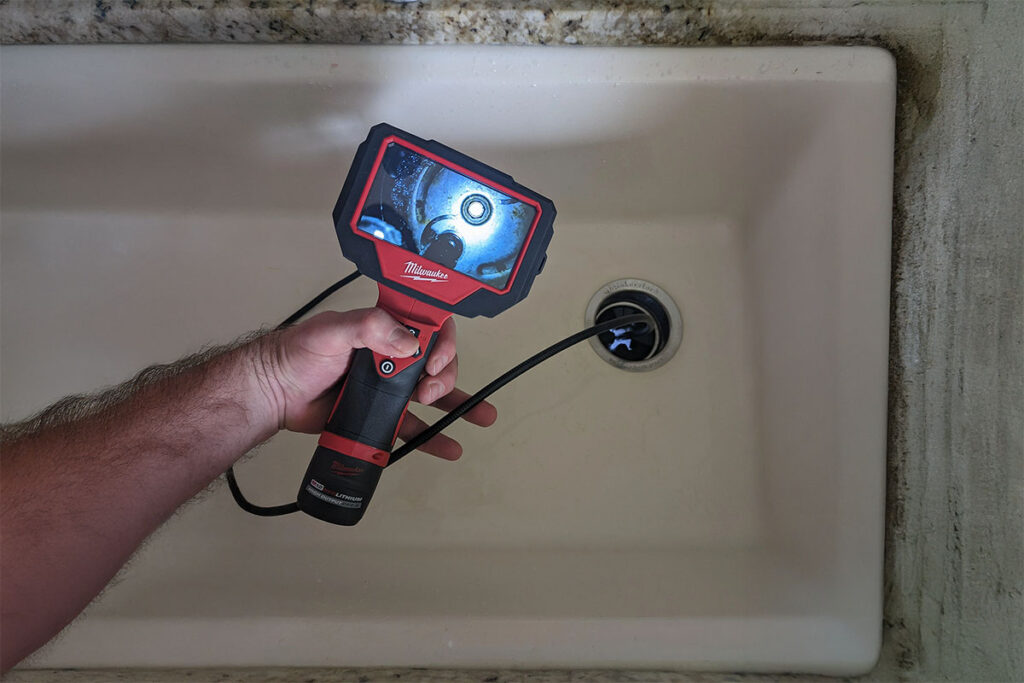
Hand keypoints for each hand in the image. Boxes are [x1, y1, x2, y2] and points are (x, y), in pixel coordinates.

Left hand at [256, 308, 495, 459]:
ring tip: (478, 416)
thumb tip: (410, 341)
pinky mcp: (379, 415)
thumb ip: (370, 327)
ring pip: (432, 395)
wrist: (271, 394)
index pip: (429, 326)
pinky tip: (450, 446)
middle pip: (436, 363)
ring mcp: (387, 387)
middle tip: (427, 391)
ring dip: (459, 404)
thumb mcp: (332, 330)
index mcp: (383, 329)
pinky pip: (412, 427)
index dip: (444, 341)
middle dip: (445, 376)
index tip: (436, 359)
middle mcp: (390, 356)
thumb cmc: (295, 354)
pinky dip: (434, 438)